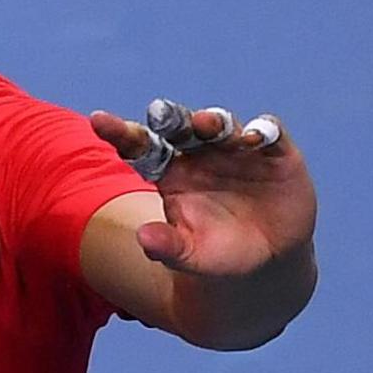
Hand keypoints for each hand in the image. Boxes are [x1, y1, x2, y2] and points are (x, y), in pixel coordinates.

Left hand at [90, 100, 317, 279]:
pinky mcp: (274, 152)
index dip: (120, 133)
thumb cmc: (216, 253)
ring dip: (213, 121)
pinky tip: (255, 137)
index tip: (98, 120)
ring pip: (220, 124)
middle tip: (158, 112)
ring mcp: (235, 149)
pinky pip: (268, 132)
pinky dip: (262, 130)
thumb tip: (143, 239)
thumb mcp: (190, 256)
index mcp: (168, 171)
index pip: (139, 147)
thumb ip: (167, 246)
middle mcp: (198, 153)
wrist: (267, 261)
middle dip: (168, 117)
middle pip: (178, 127)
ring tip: (206, 124)